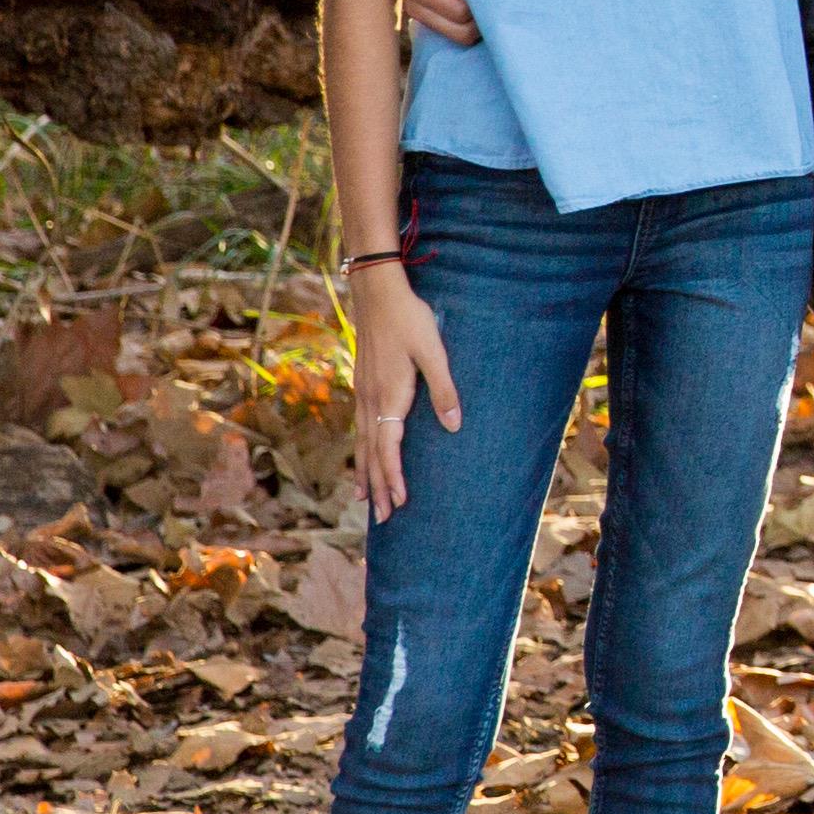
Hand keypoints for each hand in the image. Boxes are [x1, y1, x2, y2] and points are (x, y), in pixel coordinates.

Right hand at [346, 260, 456, 519]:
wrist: (377, 293)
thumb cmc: (411, 320)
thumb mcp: (434, 352)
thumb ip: (444, 389)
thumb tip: (454, 425)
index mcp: (390, 397)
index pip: (390, 448)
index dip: (394, 477)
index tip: (398, 503)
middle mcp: (371, 401)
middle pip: (373, 454)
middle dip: (379, 487)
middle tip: (383, 520)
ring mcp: (363, 394)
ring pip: (363, 443)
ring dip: (367, 474)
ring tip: (366, 502)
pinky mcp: (363, 385)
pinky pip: (359, 428)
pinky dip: (361, 451)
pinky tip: (363, 457)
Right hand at [396, 0, 481, 47]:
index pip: (464, 14)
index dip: (488, 3)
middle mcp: (411, 3)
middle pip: (462, 34)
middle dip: (485, 17)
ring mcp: (414, 12)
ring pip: (459, 36)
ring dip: (478, 19)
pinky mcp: (423, 16)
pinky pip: (454, 30)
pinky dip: (470, 20)